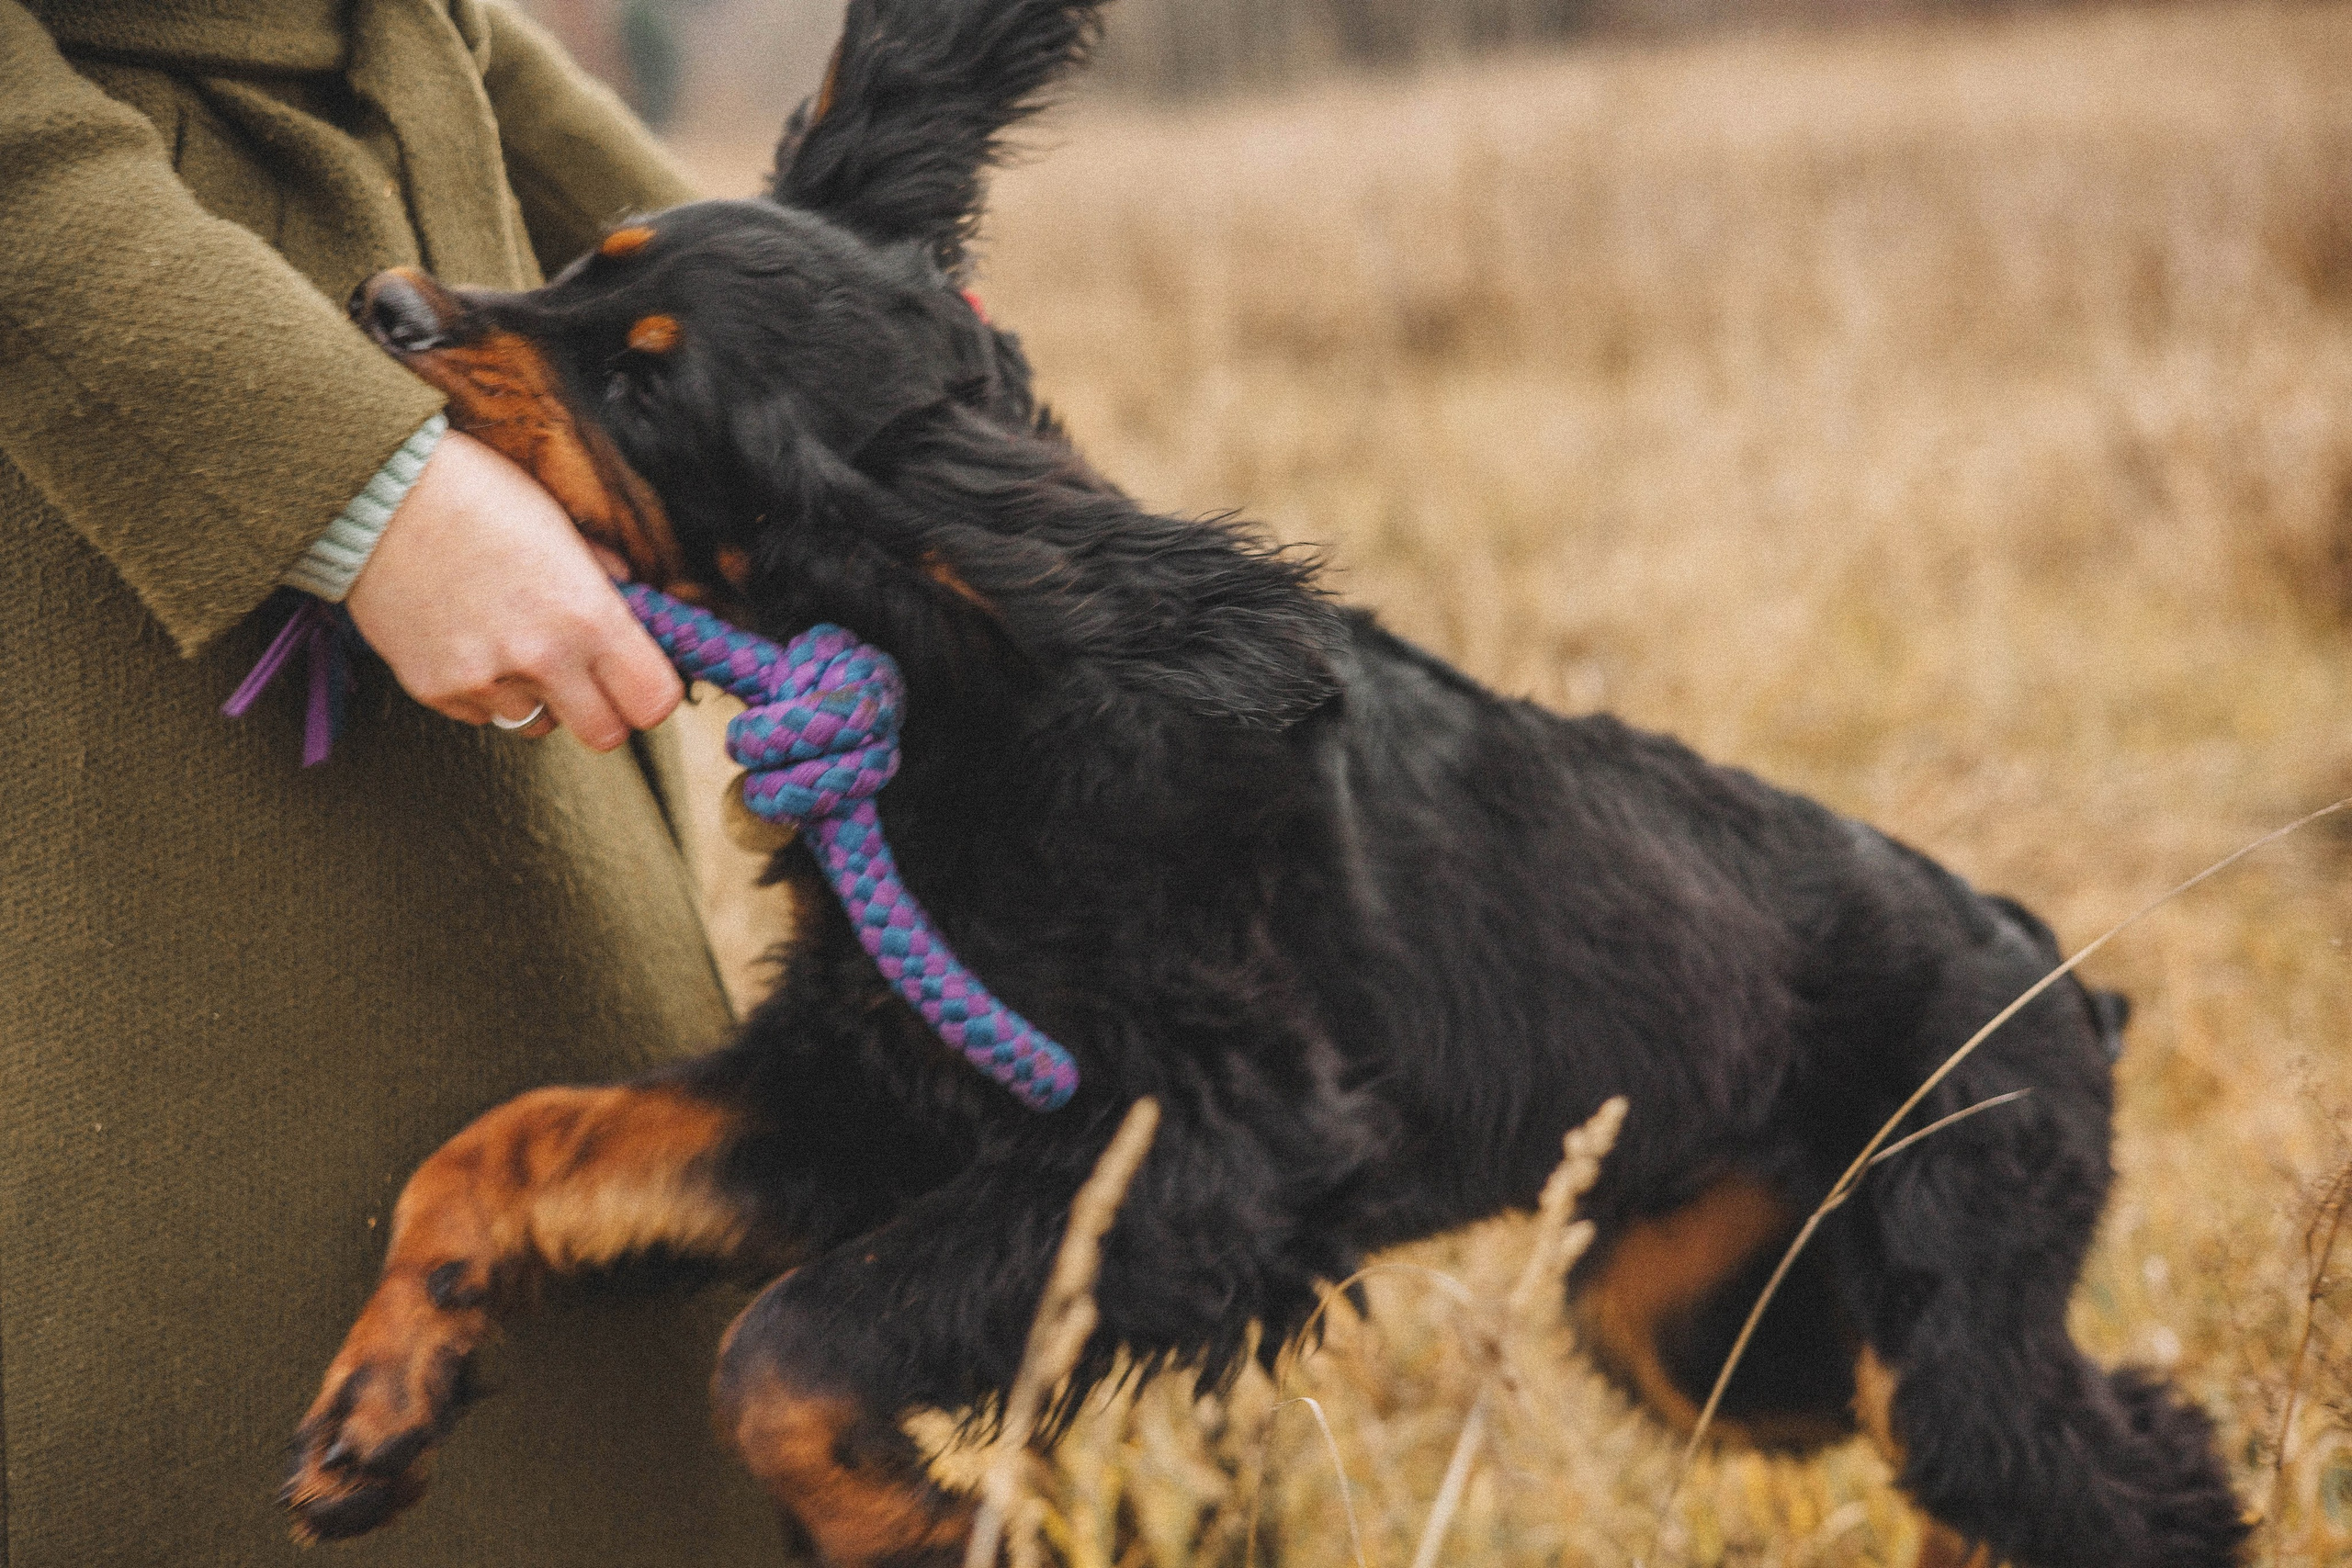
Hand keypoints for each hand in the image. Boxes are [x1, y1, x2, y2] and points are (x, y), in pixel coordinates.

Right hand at [343, 430, 681, 751]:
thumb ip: (602, 578)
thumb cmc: (477, 494)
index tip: (636, 679)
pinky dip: (482, 691)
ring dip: (534, 695)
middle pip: (604, 735)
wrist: (377, 492)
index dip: (648, 693)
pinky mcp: (435, 690)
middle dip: (602, 713)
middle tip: (585, 682)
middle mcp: (543, 657)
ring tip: (509, 641)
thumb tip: (631, 604)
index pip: (653, 701)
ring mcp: (485, 679)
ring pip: (537, 723)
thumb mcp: (561, 526)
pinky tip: (467, 639)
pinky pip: (480, 715)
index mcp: (588, 615)